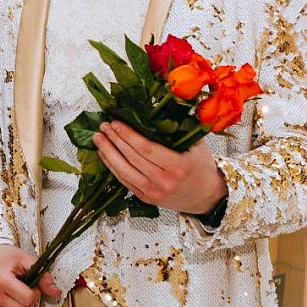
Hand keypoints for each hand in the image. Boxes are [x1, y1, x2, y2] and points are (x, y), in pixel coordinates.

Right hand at [0, 245, 58, 306]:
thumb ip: (43, 277)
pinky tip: (12, 301)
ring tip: (19, 295)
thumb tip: (55, 291)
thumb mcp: (27, 261)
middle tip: (26, 290)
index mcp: (1, 278)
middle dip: (30, 302)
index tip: (32, 286)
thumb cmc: (6, 258)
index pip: (27, 299)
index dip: (35, 293)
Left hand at [94, 121, 226, 214]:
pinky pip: (125, 181)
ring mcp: (153, 192)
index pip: (146, 149)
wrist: (208, 197)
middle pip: (132, 158)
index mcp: (178, 166)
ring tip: (98, 139)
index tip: (116, 123)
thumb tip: (156, 108)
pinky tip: (104, 155)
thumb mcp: (197, 145)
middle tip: (103, 126)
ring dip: (108, 154)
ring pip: (124, 172)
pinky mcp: (146, 199)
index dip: (128, 135)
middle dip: (114, 140)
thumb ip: (179, 128)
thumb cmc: (202, 168)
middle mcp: (164, 181)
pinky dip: (112, 167)